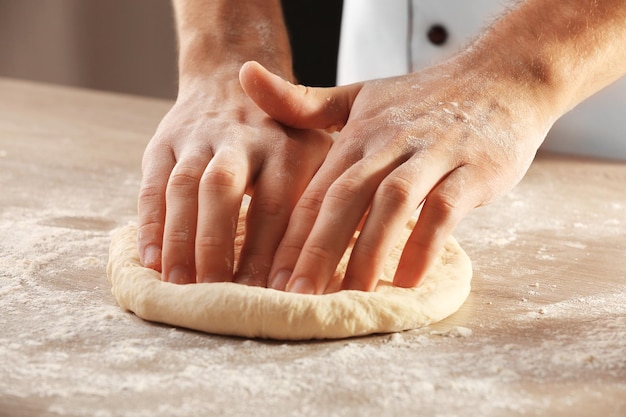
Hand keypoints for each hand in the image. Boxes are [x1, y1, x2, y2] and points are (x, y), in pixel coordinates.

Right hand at [137, 75, 331, 285]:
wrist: (230, 77)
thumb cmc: (284, 136)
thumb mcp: (316, 149)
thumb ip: (327, 193)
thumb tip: (353, 255)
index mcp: (288, 145)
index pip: (279, 204)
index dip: (274, 251)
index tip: (273, 295)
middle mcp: (242, 138)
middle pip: (225, 189)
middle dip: (219, 244)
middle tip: (218, 294)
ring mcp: (200, 138)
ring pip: (185, 186)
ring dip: (181, 238)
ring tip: (180, 285)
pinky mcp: (165, 141)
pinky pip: (153, 184)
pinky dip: (151, 223)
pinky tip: (151, 260)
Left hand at [240, 59, 555, 292]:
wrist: (500, 78)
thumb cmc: (422, 98)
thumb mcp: (359, 96)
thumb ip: (304, 103)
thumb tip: (244, 77)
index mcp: (357, 135)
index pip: (315, 190)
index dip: (291, 236)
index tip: (271, 278)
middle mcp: (389, 144)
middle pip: (345, 198)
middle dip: (317, 250)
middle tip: (296, 296)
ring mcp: (433, 154)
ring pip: (391, 203)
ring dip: (368, 251)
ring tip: (350, 296)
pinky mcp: (474, 168)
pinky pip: (445, 208)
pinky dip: (425, 244)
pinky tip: (407, 280)